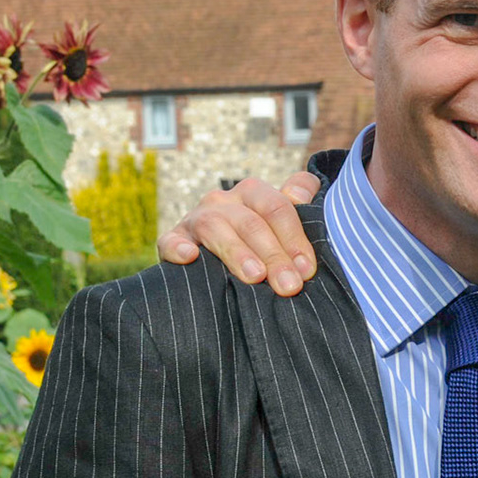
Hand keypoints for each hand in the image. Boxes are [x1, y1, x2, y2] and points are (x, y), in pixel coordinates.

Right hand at [157, 172, 320, 294]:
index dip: (295, 238)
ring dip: (237, 253)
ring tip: (255, 277)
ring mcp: (196, 219)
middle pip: (251, 222)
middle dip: (274, 255)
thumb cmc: (261, 243)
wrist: (215, 264)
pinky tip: (191, 257)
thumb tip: (300, 196)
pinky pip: (171, 241)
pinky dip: (178, 247)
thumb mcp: (282, 223)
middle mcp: (223, 201)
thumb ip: (299, 205)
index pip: (277, 207)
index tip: (307, 270)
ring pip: (216, 228)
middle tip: (289, 285)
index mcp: (253, 192)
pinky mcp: (173, 240)